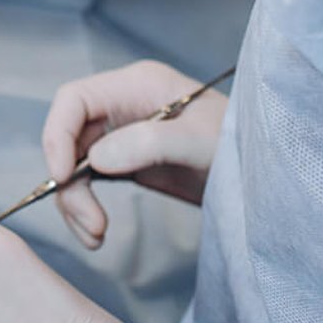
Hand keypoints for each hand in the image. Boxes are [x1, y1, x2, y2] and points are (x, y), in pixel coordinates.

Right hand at [43, 60, 228, 246]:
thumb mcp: (199, 141)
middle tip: (90, 223)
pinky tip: (97, 232)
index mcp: (136, 86)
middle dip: (69, 182)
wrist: (264, 176)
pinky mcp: (126, 163)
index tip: (61, 176)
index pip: (74, 100)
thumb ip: (149, 143)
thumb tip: (96, 159)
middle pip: (69, 138)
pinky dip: (85, 208)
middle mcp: (122, 107)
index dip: (58, 134)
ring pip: (74, 165)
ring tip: (96, 236)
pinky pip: (89, 183)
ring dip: (75, 202)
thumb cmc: (240, 146)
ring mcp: (122, 136)